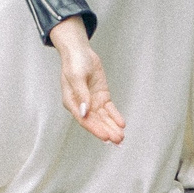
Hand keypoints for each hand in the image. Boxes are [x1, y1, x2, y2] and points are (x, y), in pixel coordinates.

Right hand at [50, 17, 126, 143]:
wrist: (80, 52)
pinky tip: (122, 123)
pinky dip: (115, 116)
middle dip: (107, 131)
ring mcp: (92, 101)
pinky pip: (109, 109)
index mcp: (72, 102)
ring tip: (122, 137)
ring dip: (112, 127)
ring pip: (103, 118)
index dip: (95, 129)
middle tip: (118, 140)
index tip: (106, 137)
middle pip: (95, 122)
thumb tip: (85, 111)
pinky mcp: (101, 96)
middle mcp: (82, 105)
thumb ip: (81, 94)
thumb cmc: (74, 63)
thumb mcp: (76, 77)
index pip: (84, 120)